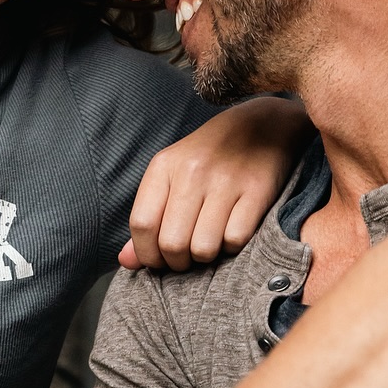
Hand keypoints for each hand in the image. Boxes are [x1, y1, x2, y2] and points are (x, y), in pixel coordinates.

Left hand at [119, 97, 310, 270]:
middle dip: (178, 263)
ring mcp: (226, 180)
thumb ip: (149, 218)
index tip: (160, 260)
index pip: (142, 224)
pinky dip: (233, 246)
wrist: (261, 124)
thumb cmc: (209, 156)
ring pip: (203, 248)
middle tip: (188, 256)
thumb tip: (126, 261)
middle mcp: (192, 171)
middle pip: (172, 243)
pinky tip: (232, 231)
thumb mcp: (172, 175)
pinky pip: (235, 240)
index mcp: (164, 166)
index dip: (147, 254)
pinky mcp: (257, 190)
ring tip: (211, 242)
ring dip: (207, 256)